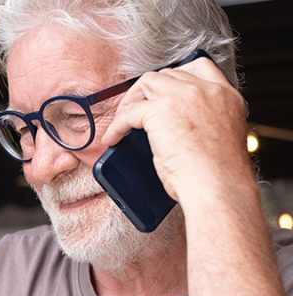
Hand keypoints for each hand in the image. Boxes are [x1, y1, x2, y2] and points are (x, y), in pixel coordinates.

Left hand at [101, 57, 254, 203]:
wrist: (218, 186)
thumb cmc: (218, 175)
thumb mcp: (217, 138)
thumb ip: (201, 122)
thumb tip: (173, 129)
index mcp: (225, 96)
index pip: (198, 67)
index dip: (175, 77)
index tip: (162, 94)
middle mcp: (207, 90)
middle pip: (167, 74)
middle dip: (148, 91)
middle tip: (135, 111)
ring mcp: (184, 96)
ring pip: (147, 83)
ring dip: (132, 101)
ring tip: (124, 122)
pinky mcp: (161, 110)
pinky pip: (129, 112)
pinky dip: (117, 125)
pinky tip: (113, 139)